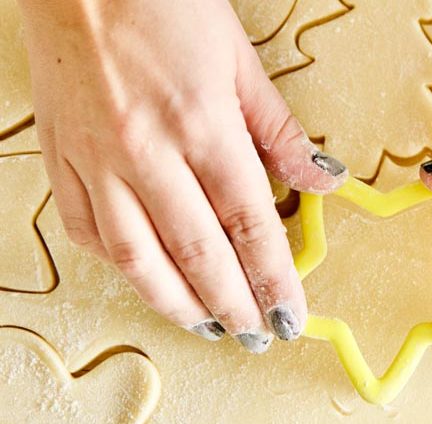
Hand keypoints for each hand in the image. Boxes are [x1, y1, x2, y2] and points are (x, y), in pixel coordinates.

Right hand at [18, 0, 347, 351]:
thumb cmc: (162, 4)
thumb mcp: (238, 60)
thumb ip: (279, 130)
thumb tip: (322, 178)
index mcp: (201, 124)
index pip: (249, 224)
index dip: (272, 279)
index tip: (289, 315)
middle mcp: (146, 151)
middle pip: (198, 254)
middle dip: (232, 304)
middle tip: (254, 335)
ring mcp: (97, 159)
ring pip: (137, 258)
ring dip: (177, 303)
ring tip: (208, 325)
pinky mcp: (61, 159)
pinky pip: (88, 231)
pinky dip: (121, 265)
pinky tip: (148, 279)